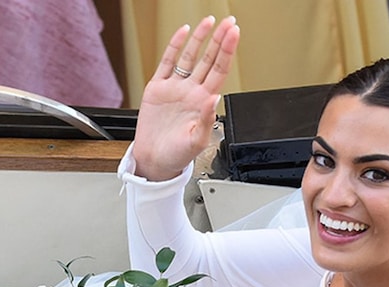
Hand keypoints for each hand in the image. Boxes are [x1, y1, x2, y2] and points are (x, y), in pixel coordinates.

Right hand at [132, 15, 239, 180]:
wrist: (154, 161)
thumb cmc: (177, 156)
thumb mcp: (197, 142)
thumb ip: (207, 120)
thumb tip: (214, 99)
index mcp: (203, 104)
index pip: (219, 71)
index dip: (227, 52)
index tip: (234, 34)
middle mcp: (191, 93)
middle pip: (208, 60)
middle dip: (219, 41)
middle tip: (229, 23)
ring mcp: (175, 89)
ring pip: (190, 57)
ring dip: (200, 39)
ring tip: (209, 22)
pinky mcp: (158, 88)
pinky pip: (168, 62)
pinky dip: (175, 46)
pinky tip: (183, 33)